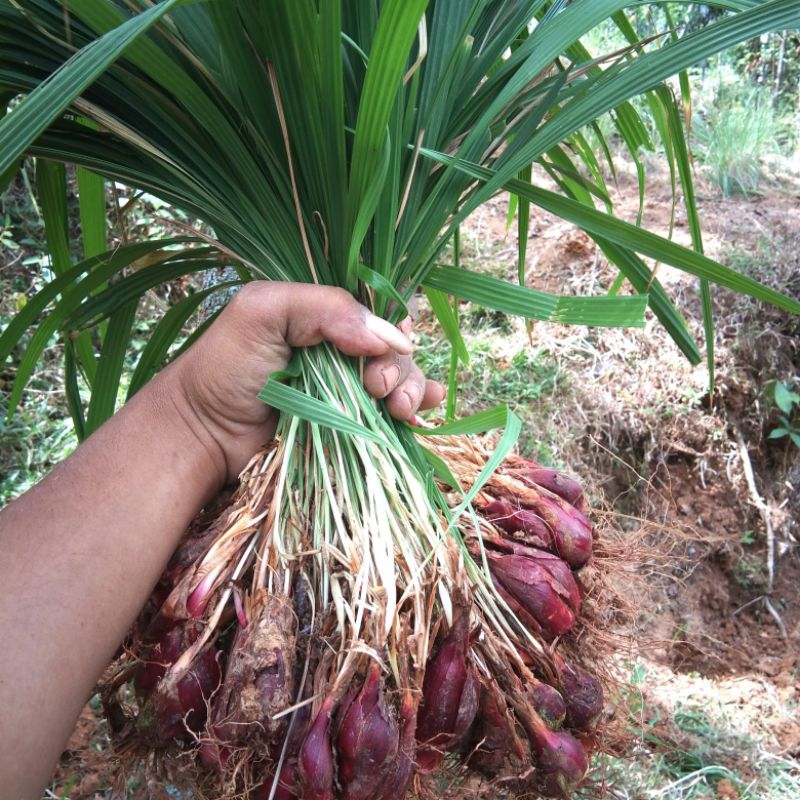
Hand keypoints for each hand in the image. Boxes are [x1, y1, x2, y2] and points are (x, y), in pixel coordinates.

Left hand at [166, 282, 444, 482]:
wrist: (203, 433)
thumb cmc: (224, 367)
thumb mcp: (263, 312)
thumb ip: (324, 308)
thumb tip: (387, 337)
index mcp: (324, 318)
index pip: (376, 315)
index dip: (389, 330)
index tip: (377, 355)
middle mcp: (340, 352)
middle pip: (394, 351)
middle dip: (397, 368)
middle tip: (376, 388)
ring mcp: (346, 392)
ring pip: (400, 382)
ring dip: (411, 391)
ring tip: (399, 409)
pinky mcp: (348, 428)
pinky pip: (392, 418)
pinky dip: (415, 414)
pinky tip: (421, 416)